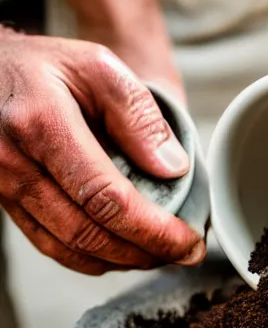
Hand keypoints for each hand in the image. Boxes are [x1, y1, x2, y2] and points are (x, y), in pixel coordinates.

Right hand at [0, 29, 205, 274]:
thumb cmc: (51, 66)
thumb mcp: (102, 69)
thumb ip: (140, 117)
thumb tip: (173, 169)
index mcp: (41, 124)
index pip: (106, 198)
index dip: (153, 230)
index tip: (189, 243)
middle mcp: (13, 162)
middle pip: (86, 232)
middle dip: (142, 253)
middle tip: (182, 255)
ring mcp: (3, 186)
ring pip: (66, 246)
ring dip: (119, 261)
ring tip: (158, 255)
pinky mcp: (4, 199)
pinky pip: (47, 243)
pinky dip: (88, 256)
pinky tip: (119, 252)